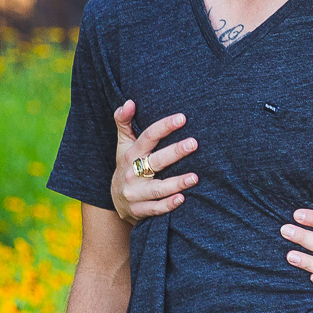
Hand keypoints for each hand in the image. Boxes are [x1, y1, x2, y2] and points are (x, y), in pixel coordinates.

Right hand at [109, 100, 197, 222]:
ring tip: (195, 177)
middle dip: (174, 152)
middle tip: (194, 143)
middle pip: (155, 161)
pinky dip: (168, 205)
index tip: (182, 118)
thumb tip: (129, 102)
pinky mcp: (139, 211)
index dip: (164, 127)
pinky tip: (183, 198)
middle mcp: (131, 173)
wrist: (116, 202)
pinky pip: (156, 208)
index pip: (147, 137)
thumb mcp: (123, 145)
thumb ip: (124, 122)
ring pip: (157, 188)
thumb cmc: (127, 167)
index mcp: (130, 154)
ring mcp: (135, 193)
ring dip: (176, 182)